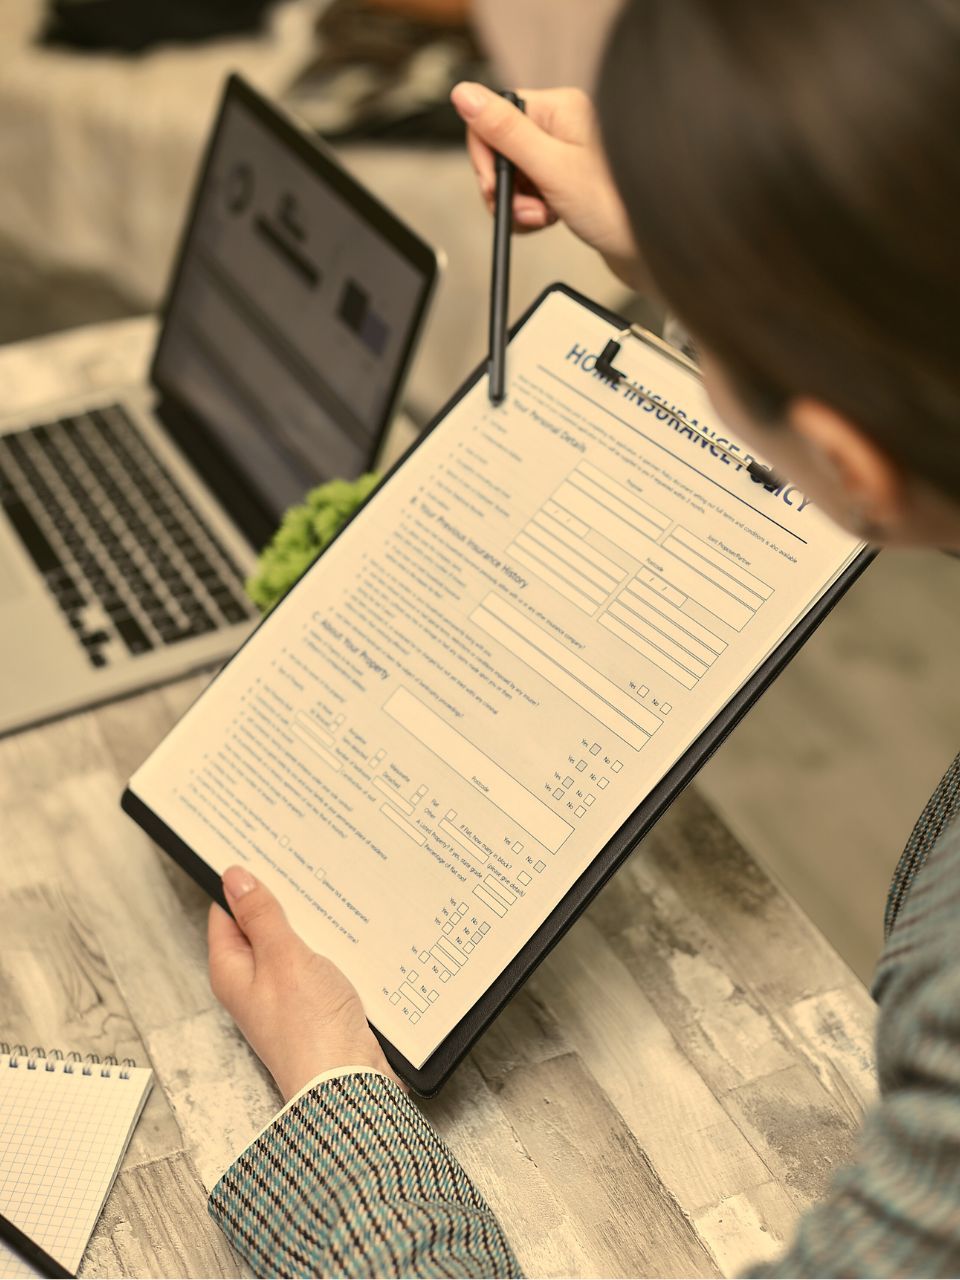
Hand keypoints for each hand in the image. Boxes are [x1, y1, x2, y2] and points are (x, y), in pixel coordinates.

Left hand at [208, 865, 397, 1100]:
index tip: (261, 852)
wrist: (347, 1082)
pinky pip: (314, 963)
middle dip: (279, 899)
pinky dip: (327, 945)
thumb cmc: (309, 1028)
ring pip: (290, 944)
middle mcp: (253, 984)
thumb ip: (260, 916)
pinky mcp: (313, 1005)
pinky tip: (346, 932)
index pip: (225, 913)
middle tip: (300, 865)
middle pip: (258, 927)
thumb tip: (235, 878)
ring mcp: (283, 996)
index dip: (240, 883)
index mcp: (232, 971)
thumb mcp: (282, 957)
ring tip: (328, 894)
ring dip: (307, 923)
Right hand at [450, 82, 645, 289]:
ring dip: (518, 204)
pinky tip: (548, 220)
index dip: (487, 157)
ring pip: (512, 176)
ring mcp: (563, 154)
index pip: (495, 116)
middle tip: (527, 209)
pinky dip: (530, 212)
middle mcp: (562, 125)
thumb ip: (505, 131)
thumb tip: (465, 93)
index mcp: (559, 108)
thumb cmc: (614, 208)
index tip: (494, 187)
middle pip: (501, 149)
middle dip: (505, 187)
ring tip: (544, 218)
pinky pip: (528, 192)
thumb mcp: (550, 168)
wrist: (646, 249)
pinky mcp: (564, 181)